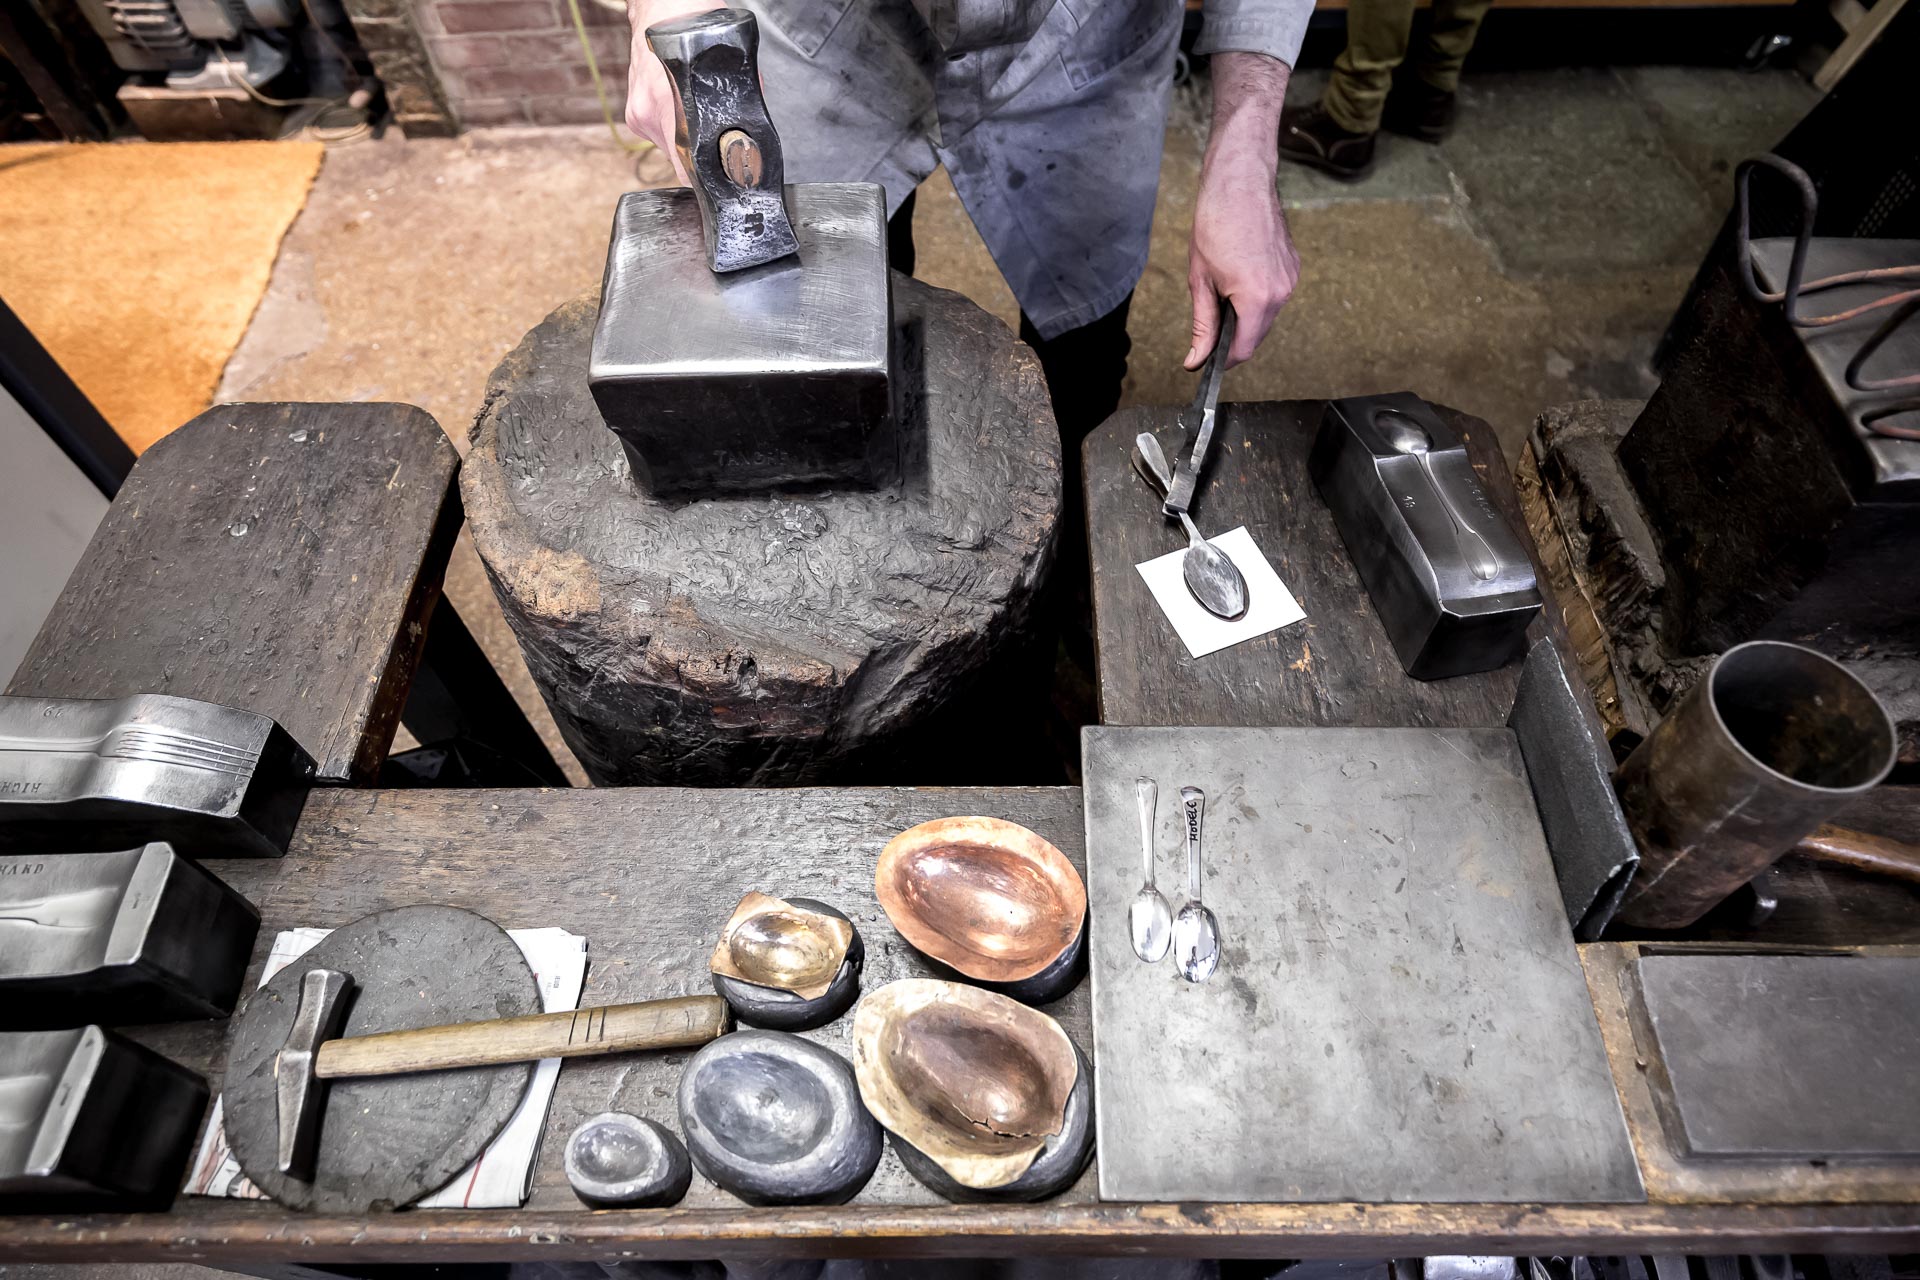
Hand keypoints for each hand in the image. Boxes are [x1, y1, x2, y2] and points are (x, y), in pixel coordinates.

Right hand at [625, 0, 727, 183]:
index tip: (718, 188)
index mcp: (671, 105)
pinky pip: (659, 135)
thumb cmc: (695, 27)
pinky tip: (679, 106)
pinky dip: (673, 127)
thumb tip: (753, 134)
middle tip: (715, 141)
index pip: (686, 169)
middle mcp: (649, 113)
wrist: (662, 8)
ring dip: (686, 139)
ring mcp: (638, 115)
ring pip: (670, 148)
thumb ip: (741, 102)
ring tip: (694, 112)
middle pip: (680, 160)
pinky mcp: (633, 115)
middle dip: (700, 157)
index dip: (705, 182)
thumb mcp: (732, 67)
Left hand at [1186, 51, 1300, 369]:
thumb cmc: (1215, 224)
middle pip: (1256, 336)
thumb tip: (1195, 360)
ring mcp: (1291, 279)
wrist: (1240, 181)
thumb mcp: (1199, 280)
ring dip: (1245, 316)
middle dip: (1233, 337)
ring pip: (1266, 317)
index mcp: (1256, 299)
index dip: (1222, 360)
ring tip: (1222, 288)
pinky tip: (1238, 275)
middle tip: (1208, 319)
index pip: (1243, 350)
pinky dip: (1256, 297)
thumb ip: (1202, 325)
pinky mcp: (1294, 268)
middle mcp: (1281, 293)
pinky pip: (1274, 296)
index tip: (1206, 360)